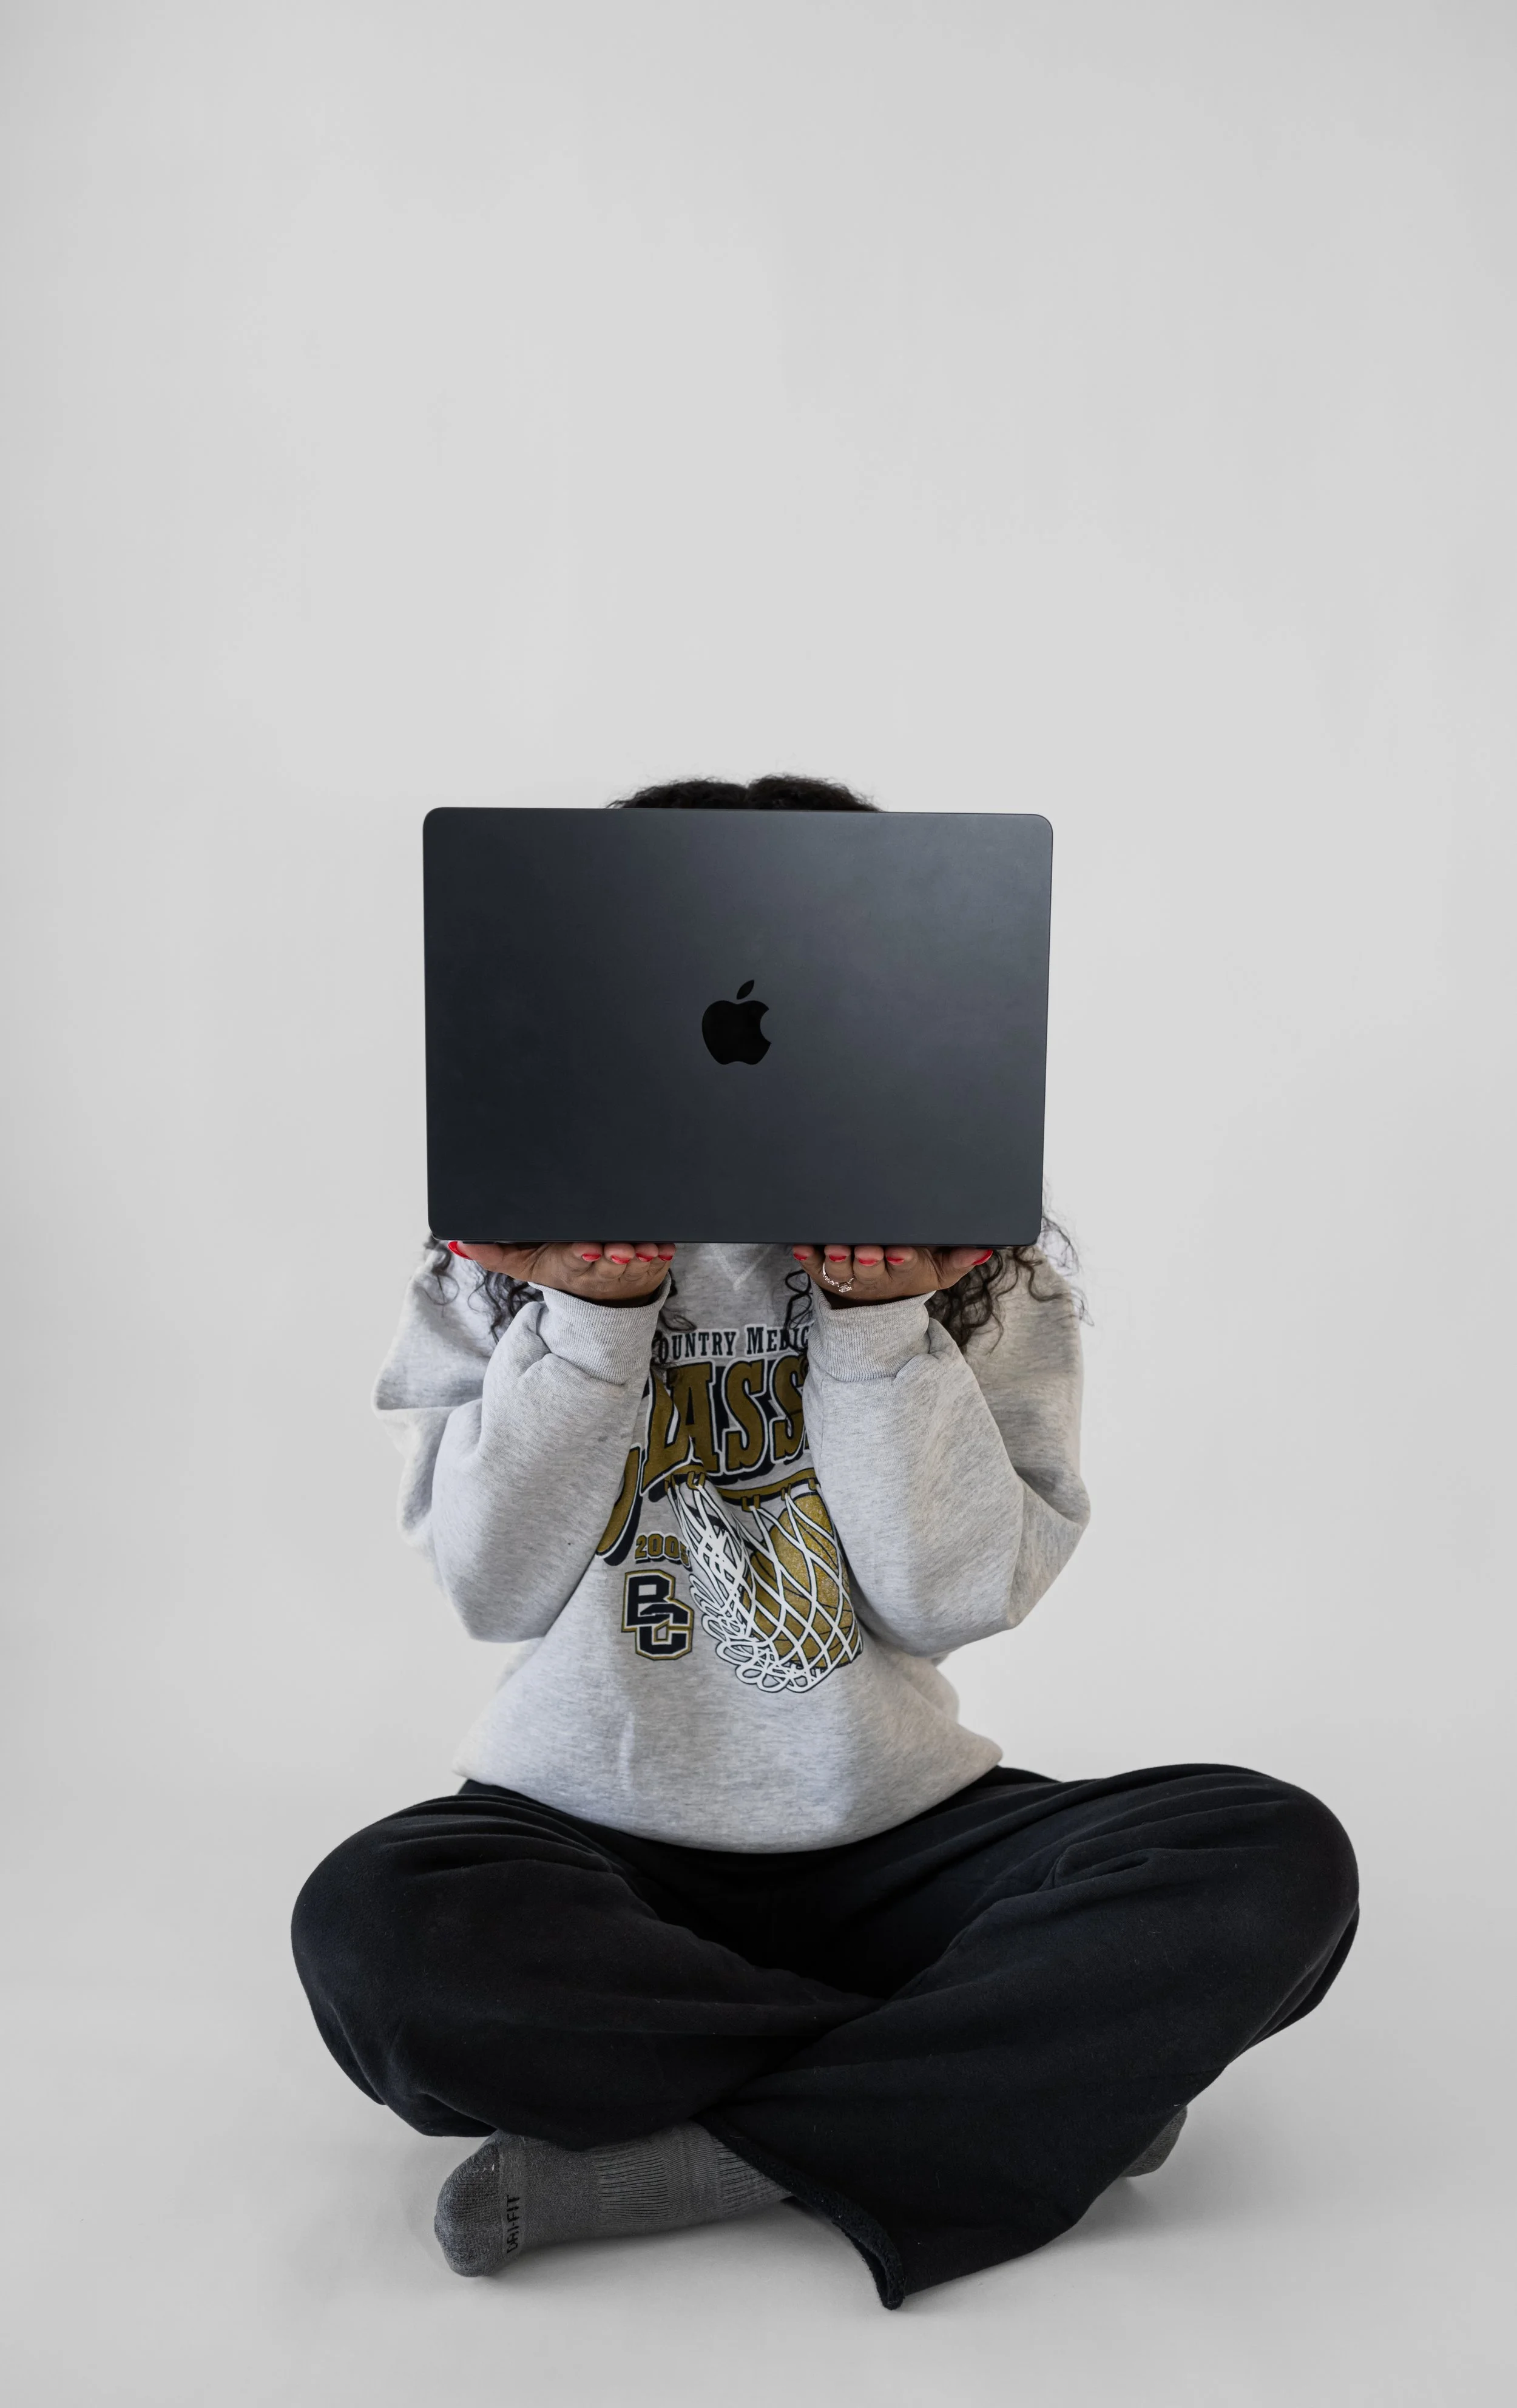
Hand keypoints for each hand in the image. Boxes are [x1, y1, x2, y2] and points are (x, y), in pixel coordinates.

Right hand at [446, 1240, 674, 1304]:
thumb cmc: (565, 1270)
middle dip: (615, 1254)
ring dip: (643, 1254)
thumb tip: (458, 1241)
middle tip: (621, 1248)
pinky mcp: (653, 1265)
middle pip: (610, 1260)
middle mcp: (603, 1269)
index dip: (584, 1254)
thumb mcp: (528, 1264)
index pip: (577, 1258)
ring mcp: (631, 1268)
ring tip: (645, 1248)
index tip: (590, 1249)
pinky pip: (661, 1258)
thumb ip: (495, 1252)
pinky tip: (666, 1246)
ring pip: (639, 1260)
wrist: (602, 1300)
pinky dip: (664, 1252)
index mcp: (573, 1265)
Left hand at [791, 1244, 994, 1306]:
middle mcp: (873, 1275)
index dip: (901, 1259)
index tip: (899, 1251)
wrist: (878, 1298)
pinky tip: (802, 1245)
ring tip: (835, 1248)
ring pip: (840, 1269)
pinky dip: (807, 1256)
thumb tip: (982, 1249)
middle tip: (866, 1249)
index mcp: (903, 1270)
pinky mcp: (824, 1271)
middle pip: (869, 1268)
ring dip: (837, 1259)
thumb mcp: (940, 1269)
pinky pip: (813, 1265)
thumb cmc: (911, 1271)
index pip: (904, 1266)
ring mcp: (847, 1275)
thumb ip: (959, 1259)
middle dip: (868, 1259)